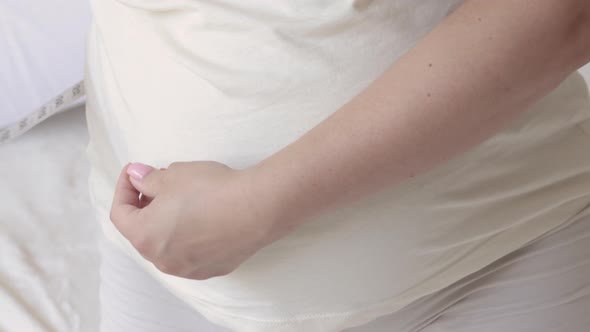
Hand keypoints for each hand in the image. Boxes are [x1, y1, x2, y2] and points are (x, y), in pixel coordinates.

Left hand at [109, 161, 282, 279]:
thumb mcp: (173, 175)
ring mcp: (188, 269)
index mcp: (145, 236)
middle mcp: (162, 259)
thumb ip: (148, 180)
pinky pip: (191, 253)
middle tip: (158, 183)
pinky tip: (204, 218)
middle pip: (143, 232)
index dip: (123, 188)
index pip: (119, 213)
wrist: (257, 208)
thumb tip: (137, 178)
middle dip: (146, 207)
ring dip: (167, 224)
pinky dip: (189, 236)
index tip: (135, 172)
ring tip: (183, 201)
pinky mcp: (212, 269)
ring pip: (167, 245)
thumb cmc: (211, 190)